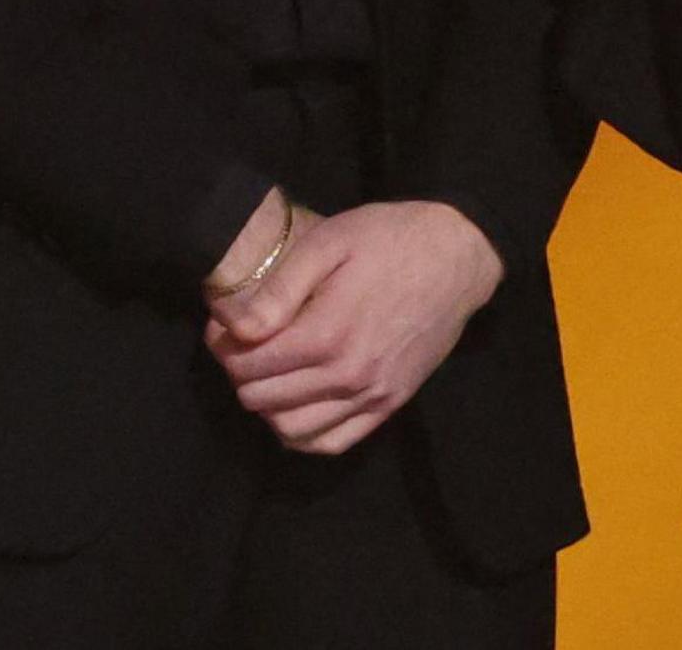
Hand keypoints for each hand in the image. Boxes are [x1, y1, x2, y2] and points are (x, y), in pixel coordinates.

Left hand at [204, 200, 504, 455]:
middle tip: (242, 345)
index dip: (223, 346)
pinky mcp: (391, 403)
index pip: (248, 365)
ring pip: (290, 429)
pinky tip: (294, 407)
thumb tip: (236, 329)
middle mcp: (348, 375)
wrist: (458, 254)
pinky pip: (332, 442)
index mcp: (327, 334)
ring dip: (266, 405)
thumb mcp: (329, 242)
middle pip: (261, 399)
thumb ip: (279, 288)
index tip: (223, 326)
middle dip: (240, 373)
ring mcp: (372, 395)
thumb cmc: (389, 239)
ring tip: (268, 372)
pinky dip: (302, 434)